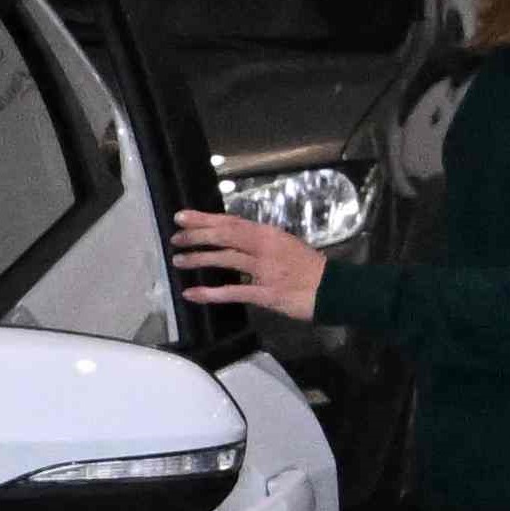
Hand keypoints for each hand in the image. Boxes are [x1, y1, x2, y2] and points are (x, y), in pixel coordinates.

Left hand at [169, 208, 326, 321]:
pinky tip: (191, 294)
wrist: (333, 289)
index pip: (231, 222)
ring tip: (178, 261)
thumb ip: (258, 240)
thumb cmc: (307, 267)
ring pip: (225, 259)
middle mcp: (264, 247)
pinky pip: (233, 292)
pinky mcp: (265, 293)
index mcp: (268, 234)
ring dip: (198, 259)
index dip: (204, 218)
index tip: (181, 216)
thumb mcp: (283, 244)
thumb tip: (230, 236)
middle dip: (197, 236)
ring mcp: (264, 270)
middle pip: (224, 236)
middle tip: (176, 238)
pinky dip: (210, 293)